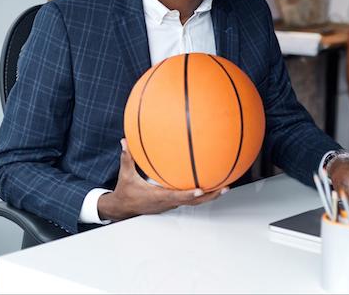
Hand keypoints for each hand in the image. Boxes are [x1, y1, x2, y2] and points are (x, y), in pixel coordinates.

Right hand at [97, 139, 226, 221]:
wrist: (123, 209)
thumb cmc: (126, 192)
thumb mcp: (125, 175)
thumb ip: (127, 157)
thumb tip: (124, 141)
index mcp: (158, 197)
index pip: (176, 197)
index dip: (189, 195)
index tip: (201, 190)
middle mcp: (168, 202)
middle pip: (194, 202)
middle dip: (210, 196)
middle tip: (225, 187)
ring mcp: (172, 204)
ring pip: (194, 202)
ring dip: (210, 195)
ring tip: (225, 186)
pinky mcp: (172, 203)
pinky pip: (190, 199)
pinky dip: (201, 194)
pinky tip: (209, 184)